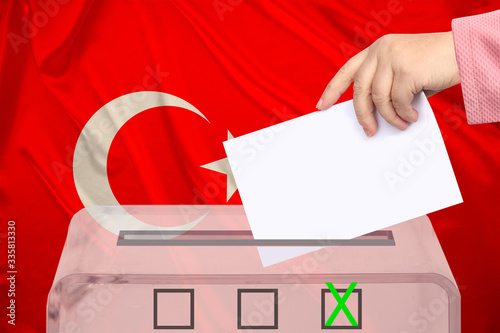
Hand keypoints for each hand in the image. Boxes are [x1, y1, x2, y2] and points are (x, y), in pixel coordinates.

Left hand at [316, 32, 459, 136]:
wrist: (463, 52)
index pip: (347, 71)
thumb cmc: (433, 66)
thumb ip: (386, 87)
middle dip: (362, 114)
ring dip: (389, 117)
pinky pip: (398, 101)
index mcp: (376, 49)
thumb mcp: (403, 73)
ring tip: (400, 125)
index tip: (321, 106)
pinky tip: (412, 116)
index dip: (332, 89)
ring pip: (379, 98)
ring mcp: (393, 57)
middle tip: (368, 131)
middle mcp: (381, 50)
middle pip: (360, 89)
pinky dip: (404, 113)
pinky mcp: (407, 69)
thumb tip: (371, 116)